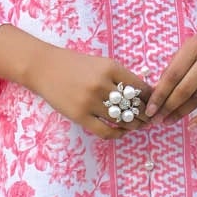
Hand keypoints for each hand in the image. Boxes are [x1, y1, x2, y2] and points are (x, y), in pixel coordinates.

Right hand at [26, 43, 154, 139]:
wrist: (43, 67)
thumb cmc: (74, 64)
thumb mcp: (100, 63)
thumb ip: (120, 76)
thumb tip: (143, 93)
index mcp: (110, 67)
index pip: (140, 88)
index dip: (150, 99)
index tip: (153, 104)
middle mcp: (102, 84)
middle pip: (133, 106)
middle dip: (145, 115)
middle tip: (150, 119)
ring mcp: (90, 101)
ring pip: (122, 120)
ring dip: (134, 125)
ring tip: (137, 125)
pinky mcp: (79, 116)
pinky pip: (105, 131)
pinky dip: (117, 134)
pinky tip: (121, 131)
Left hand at [144, 5, 196, 128]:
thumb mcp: (190, 45)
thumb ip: (176, 66)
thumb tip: (158, 93)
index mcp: (193, 47)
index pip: (172, 75)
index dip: (159, 95)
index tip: (149, 109)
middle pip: (185, 89)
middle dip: (168, 107)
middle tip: (156, 120)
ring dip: (182, 114)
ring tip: (168, 121)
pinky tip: (192, 125)